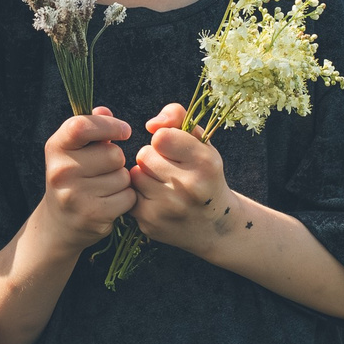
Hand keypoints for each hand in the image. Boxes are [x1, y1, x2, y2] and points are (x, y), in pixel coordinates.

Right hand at [34, 110, 135, 257]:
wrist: (59, 223)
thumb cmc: (73, 177)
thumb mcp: (74, 150)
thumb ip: (90, 127)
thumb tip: (104, 111)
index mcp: (55, 148)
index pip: (82, 125)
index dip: (109, 125)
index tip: (124, 131)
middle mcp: (60, 171)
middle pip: (113, 154)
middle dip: (117, 161)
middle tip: (103, 171)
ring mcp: (74, 195)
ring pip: (123, 177)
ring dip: (122, 181)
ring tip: (104, 188)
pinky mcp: (92, 216)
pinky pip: (127, 197)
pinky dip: (126, 199)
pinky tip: (110, 203)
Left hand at [130, 104, 232, 254]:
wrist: (214, 226)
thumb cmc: (204, 174)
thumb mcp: (201, 142)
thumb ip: (177, 117)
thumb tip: (150, 125)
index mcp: (205, 163)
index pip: (161, 137)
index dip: (164, 140)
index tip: (175, 150)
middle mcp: (189, 188)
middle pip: (144, 155)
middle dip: (153, 158)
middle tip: (170, 170)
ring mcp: (168, 209)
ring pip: (134, 175)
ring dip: (144, 176)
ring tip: (164, 185)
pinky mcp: (150, 223)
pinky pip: (129, 195)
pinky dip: (139, 195)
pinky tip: (157, 200)